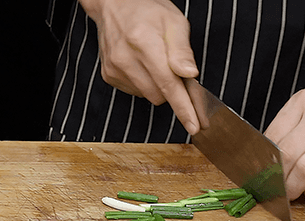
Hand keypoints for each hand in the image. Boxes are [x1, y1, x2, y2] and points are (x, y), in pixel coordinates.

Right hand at [79, 0, 199, 133]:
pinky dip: (145, 83)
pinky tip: (142, 65)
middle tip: (174, 68)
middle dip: (173, 89)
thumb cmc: (147, 11)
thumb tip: (190, 74)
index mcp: (144, 42)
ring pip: (149, 96)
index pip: (169, 84)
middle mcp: (126, 58)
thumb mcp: (174, 22)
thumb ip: (182, 51)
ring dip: (158, 86)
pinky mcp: (109, 76)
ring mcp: (115, 69)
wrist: (114, 5)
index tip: (194, 125)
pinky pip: (136, 92)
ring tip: (154, 61)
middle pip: (160, 95)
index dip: (184, 108)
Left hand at [264, 89, 304, 201]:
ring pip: (304, 172)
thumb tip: (261, 162)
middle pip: (287, 155)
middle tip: (272, 187)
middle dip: (276, 178)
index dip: (262, 160)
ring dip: (292, 189)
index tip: (260, 173)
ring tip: (290, 191)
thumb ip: (285, 131)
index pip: (273, 137)